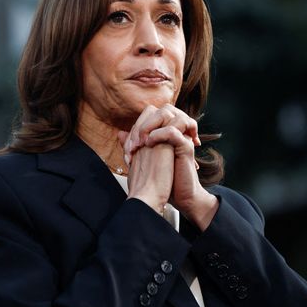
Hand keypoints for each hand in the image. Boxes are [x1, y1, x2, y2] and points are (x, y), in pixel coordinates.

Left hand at [121, 105, 217, 229]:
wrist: (179, 197)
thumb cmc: (164, 181)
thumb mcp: (144, 158)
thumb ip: (134, 144)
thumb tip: (120, 134)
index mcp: (168, 132)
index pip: (152, 114)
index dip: (137, 126)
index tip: (129, 148)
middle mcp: (177, 131)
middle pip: (162, 109)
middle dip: (143, 123)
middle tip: (134, 144)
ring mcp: (183, 137)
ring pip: (168, 113)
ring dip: (150, 125)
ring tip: (142, 143)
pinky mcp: (186, 146)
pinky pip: (173, 131)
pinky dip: (158, 134)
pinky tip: (149, 144)